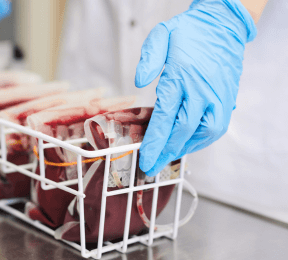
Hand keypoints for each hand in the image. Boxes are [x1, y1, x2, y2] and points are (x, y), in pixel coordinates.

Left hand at [135, 0, 256, 175]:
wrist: (222, 26)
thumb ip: (149, 59)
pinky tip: (186, 141)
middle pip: (184, 130)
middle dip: (166, 152)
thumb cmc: (189, 33)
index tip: (146, 159)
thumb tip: (139, 83)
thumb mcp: (161, 36)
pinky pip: (215, 127)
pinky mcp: (227, 99)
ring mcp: (218, 97)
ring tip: (167, 155)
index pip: (166, 117)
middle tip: (152, 167)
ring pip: (204, 133)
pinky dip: (200, 139)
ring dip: (185, 147)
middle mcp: (202, 91)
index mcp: (182, 77)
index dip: (155, 142)